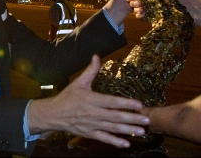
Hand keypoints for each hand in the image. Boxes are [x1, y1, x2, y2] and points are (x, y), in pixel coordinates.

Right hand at [27, 55, 148, 147]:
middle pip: (115, 116)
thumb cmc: (67, 97)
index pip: (112, 101)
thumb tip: (97, 56)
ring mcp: (92, 125)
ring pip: (112, 128)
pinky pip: (104, 138)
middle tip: (146, 120)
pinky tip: (126, 143)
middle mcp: (93, 113)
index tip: (139, 104)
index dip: (126, 103)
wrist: (54, 114)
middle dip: (132, 119)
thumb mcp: (79, 82)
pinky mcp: (90, 133)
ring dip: (128, 130)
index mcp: (92, 99)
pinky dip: (115, 142)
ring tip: (141, 131)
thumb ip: (90, 70)